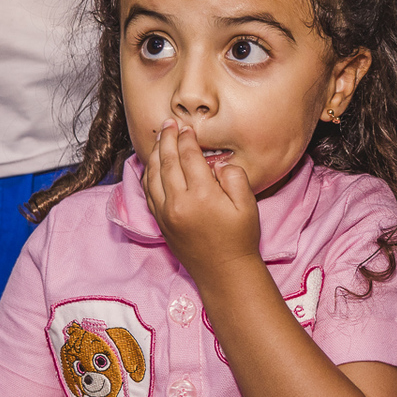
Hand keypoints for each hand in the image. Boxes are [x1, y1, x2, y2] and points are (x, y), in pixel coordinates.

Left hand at [142, 118, 260, 279]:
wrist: (224, 272)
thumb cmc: (240, 238)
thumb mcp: (248, 205)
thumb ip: (234, 177)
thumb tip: (218, 163)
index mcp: (202, 195)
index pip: (189, 157)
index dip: (187, 139)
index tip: (188, 128)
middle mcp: (178, 202)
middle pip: (167, 161)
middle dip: (167, 139)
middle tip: (168, 123)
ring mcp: (166, 213)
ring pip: (153, 175)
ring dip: (155, 153)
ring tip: (159, 138)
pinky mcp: (160, 222)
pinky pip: (148, 192)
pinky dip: (148, 174)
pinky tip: (153, 164)